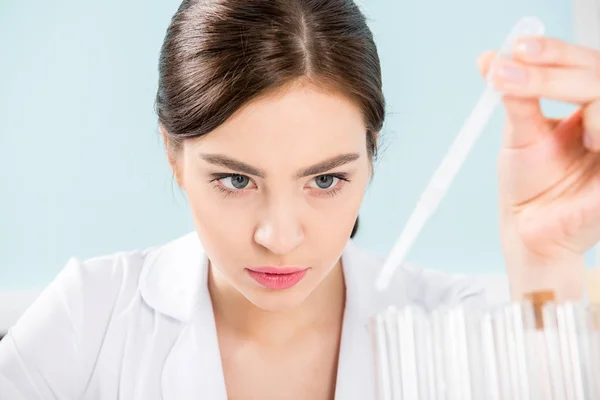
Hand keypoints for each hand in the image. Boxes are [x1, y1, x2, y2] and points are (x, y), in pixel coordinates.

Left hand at [478, 37, 599, 300]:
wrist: (529, 231)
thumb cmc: (529, 186)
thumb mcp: (521, 135)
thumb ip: (516, 98)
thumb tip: (491, 59)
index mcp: (589, 109)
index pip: (581, 68)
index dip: (554, 52)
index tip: (516, 47)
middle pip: (597, 75)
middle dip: (555, 66)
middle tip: (514, 62)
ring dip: (565, 86)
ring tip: (515, 87)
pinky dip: (595, 125)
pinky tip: (580, 133)